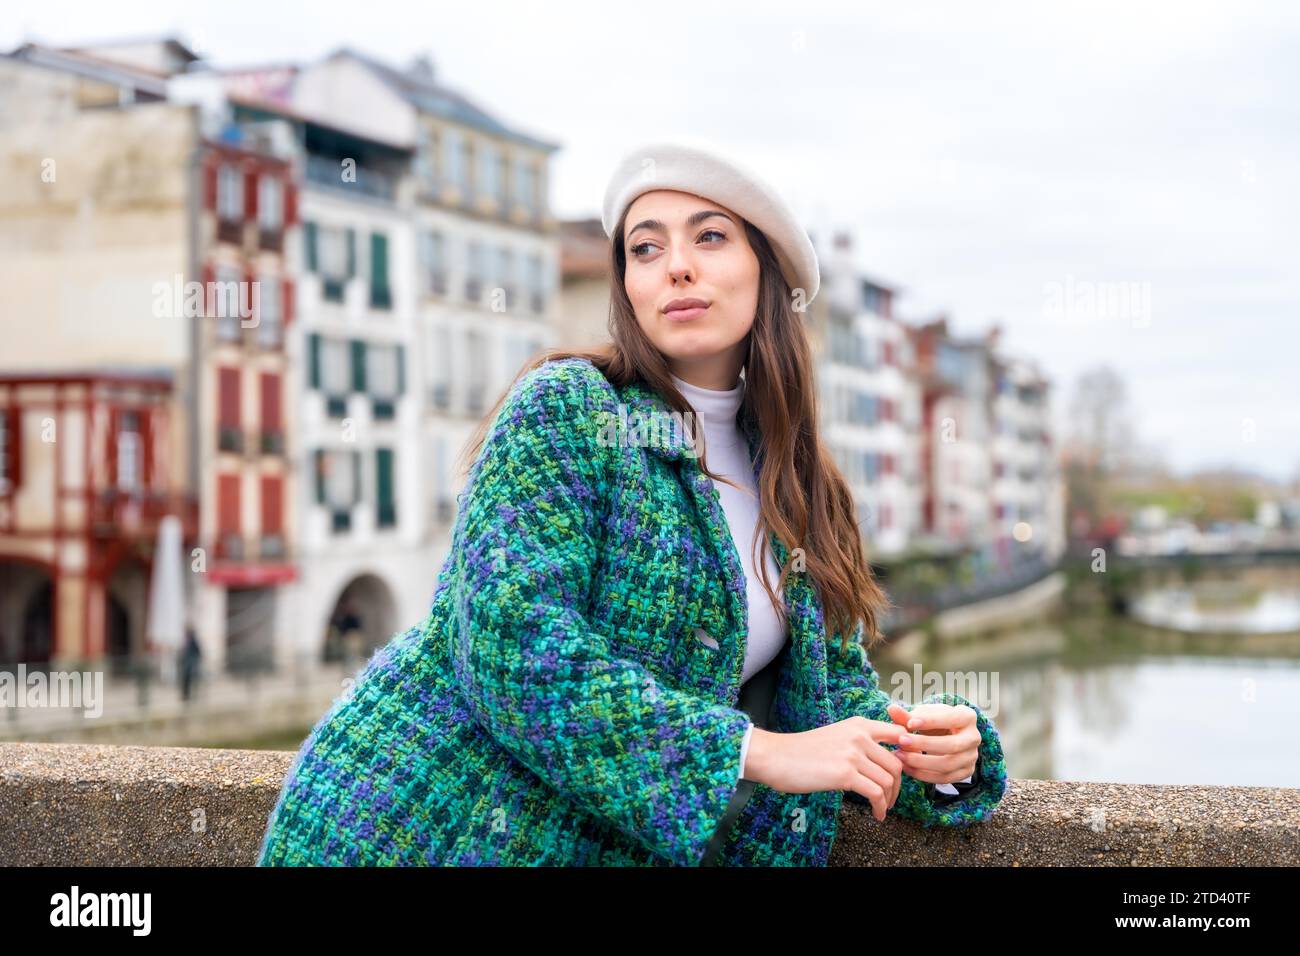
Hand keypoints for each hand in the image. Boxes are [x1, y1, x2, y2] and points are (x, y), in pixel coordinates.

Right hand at [745, 717, 905, 822]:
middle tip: (890, 797)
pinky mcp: (845, 774)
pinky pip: (876, 794)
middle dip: (898, 785)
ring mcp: (853, 754)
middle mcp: (859, 736)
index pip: (899, 733)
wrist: (776, 757)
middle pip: (896, 763)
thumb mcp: (836, 736)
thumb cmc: (802, 750)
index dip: (909, 752)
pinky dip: (880, 808)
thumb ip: (859, 742)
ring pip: (888, 780)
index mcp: (858, 724)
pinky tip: (876, 814)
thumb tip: (882, 760)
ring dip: (890, 799)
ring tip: (882, 808)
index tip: (904, 770)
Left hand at [886, 701, 979, 785]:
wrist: (945, 736)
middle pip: (952, 745)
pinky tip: (906, 767)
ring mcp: (971, 757)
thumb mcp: (923, 715)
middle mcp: (974, 737)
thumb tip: (891, 709)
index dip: (931, 721)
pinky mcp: (965, 772)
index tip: (910, 723)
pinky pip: (944, 778)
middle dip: (924, 744)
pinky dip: (923, 774)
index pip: (952, 718)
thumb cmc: (933, 722)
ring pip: (948, 764)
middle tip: (901, 741)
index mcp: (967, 716)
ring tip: (900, 755)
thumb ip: (907, 715)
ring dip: (921, 762)